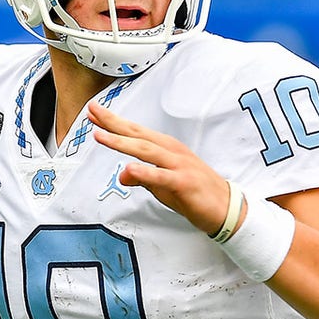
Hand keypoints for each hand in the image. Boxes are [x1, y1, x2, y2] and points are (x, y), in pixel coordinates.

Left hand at [88, 101, 233, 235]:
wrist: (226, 207)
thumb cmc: (193, 192)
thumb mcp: (162, 185)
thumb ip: (142, 177)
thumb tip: (122, 174)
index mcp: (166, 148)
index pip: (136, 132)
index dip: (114, 121)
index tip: (94, 111)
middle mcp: (171, 151)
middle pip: (138, 134)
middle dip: (113, 123)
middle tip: (92, 111)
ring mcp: (179, 165)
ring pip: (147, 151)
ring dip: (122, 142)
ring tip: (101, 136)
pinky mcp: (184, 182)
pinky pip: (162, 176)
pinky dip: (145, 171)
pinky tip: (129, 167)